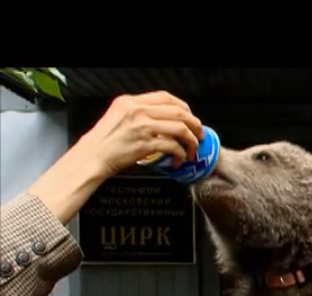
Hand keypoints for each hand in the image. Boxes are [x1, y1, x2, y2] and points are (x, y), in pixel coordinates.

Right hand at [76, 90, 204, 178]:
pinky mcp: (145, 144)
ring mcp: (142, 127)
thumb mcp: (118, 117)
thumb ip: (139, 113)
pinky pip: (173, 147)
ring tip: (191, 151)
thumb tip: (164, 118)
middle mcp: (137, 110)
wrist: (91, 157)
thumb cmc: (104, 142)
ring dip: (191, 142)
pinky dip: (180, 155)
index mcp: (130, 101)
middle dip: (194, 124)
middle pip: (179, 112)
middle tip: (198, 135)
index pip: (166, 97)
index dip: (184, 107)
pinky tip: (178, 160)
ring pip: (180, 128)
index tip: (190, 118)